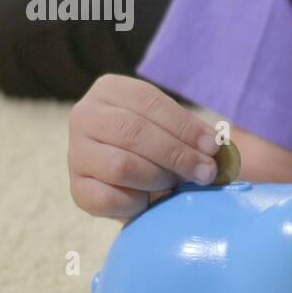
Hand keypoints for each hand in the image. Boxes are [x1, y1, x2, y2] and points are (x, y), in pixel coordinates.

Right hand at [68, 74, 221, 219]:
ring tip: (175, 183)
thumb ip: (194, 135)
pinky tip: (149, 200)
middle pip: (134, 133)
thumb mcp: (175, 130)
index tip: (213, 147)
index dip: (185, 126)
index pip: (149, 103)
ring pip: (121, 166)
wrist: (137, 179)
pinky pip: (108, 198)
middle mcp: (85, 116)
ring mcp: (75, 153)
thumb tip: (216, 149)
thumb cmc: (161, 147)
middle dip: (177, 155)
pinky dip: (137, 202)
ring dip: (159, 178)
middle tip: (206, 172)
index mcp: (110, 90)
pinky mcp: (76, 189)